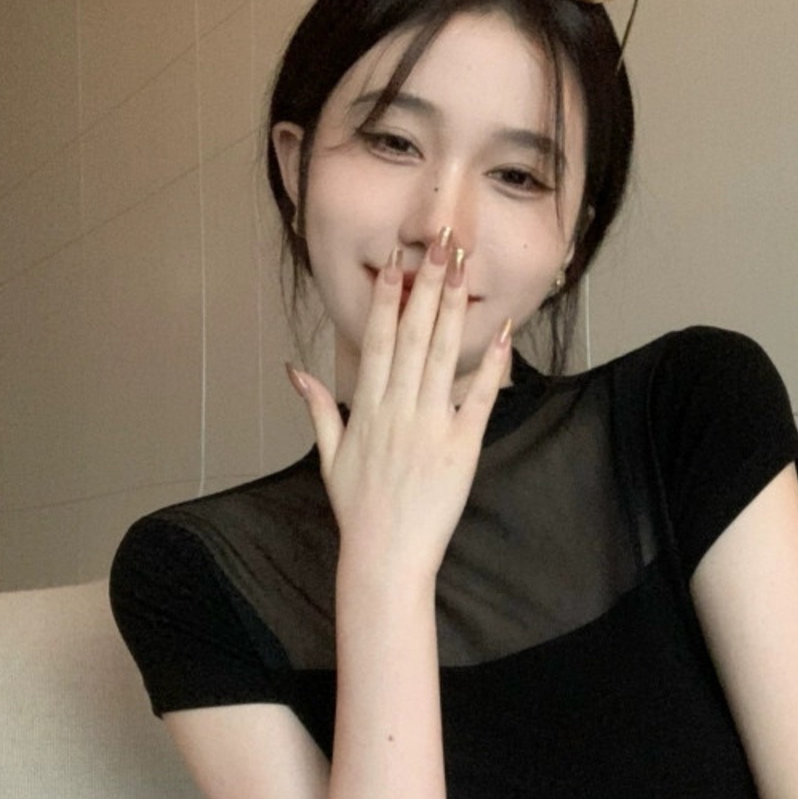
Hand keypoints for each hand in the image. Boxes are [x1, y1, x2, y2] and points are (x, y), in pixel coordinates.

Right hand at [286, 229, 511, 579]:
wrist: (386, 558)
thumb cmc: (359, 511)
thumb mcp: (329, 457)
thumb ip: (318, 407)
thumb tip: (295, 370)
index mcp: (366, 409)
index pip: (378, 340)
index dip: (388, 298)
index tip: (396, 261)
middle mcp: (397, 410)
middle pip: (414, 335)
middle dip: (427, 285)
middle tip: (441, 241)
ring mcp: (430, 428)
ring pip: (442, 356)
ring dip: (453, 309)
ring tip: (464, 267)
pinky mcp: (461, 449)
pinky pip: (477, 400)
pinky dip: (491, 366)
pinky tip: (502, 332)